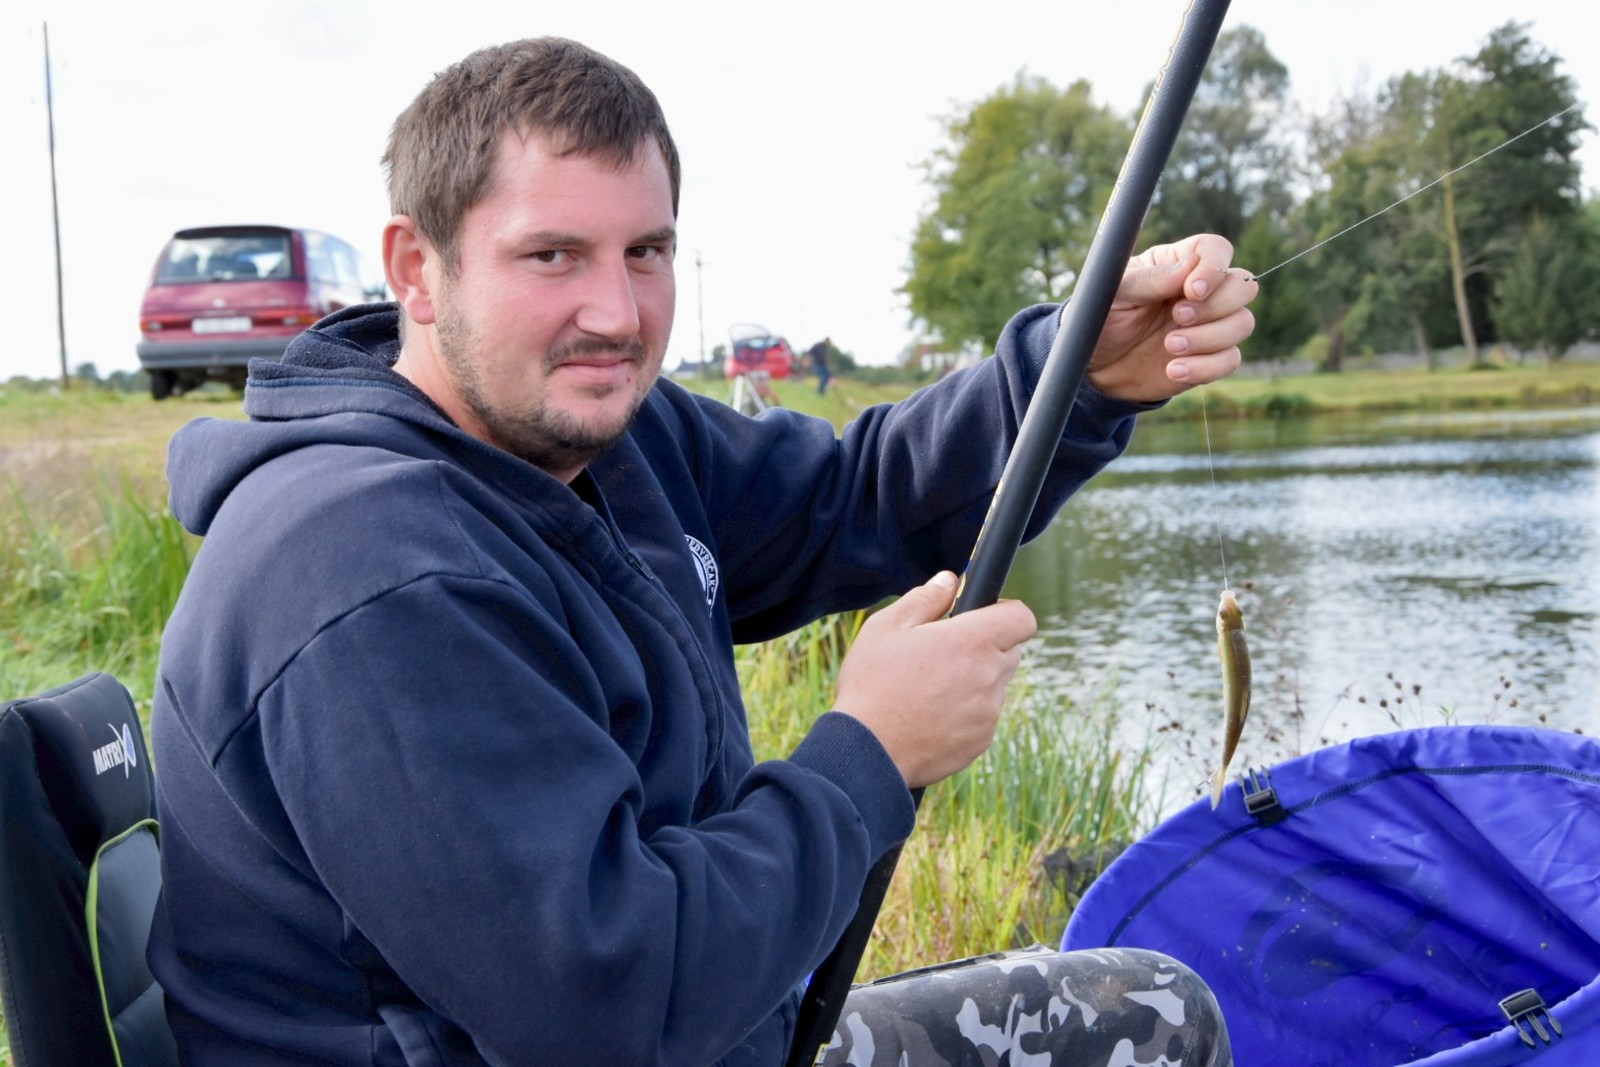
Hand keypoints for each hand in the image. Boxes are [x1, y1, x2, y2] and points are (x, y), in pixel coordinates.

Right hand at [834, 571, 1036, 788]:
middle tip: (945, 651)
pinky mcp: (982, 741)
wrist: (868, 751)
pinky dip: (966, 712)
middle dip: (986, 645)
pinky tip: (930, 714)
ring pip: (996, 685)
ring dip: (975, 680)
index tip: (980, 615)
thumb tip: (949, 580)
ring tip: (930, 687)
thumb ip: (925, 598)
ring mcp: (989, 712)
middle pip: (1011, 650)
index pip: (1022, 618)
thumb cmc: (872, 685)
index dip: (1005, 611)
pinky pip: (984, 716)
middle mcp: (990, 676)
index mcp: (973, 641)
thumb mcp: (886, 628)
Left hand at [1086, 233, 1257, 402]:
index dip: (1213, 267)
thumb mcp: (1115, 293)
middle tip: (1176, 317)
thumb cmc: (1102, 318)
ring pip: (1242, 323)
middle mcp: (1202, 292)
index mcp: (1178, 264)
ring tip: (1169, 345)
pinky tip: (1173, 369)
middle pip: (1243, 286)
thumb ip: (1150, 279)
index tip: (1191, 290)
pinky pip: (1230, 360)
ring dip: (1210, 337)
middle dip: (1215, 305)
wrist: (1095, 365)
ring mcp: (1209, 325)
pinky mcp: (1208, 358)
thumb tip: (1189, 268)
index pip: (1216, 250)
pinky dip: (1206, 367)